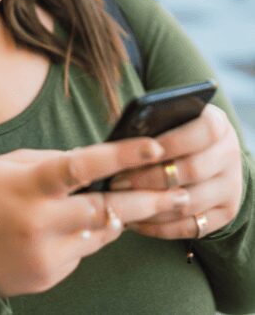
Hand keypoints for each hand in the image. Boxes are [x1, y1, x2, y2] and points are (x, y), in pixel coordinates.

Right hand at [0, 138, 189, 297]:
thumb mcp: (9, 165)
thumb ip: (51, 162)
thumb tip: (93, 162)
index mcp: (29, 184)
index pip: (82, 166)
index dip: (121, 156)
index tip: (154, 148)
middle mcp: (41, 220)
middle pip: (106, 209)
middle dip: (147, 200)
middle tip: (179, 192)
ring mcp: (47, 252)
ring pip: (101, 233)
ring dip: (120, 217)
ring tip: (139, 203)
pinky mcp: (50, 274)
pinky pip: (83, 252)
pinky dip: (88, 236)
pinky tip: (76, 226)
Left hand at [109, 105, 243, 239]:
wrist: (206, 154)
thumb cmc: (173, 131)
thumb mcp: (169, 119)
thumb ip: (152, 124)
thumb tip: (122, 138)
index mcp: (218, 124)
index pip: (202, 131)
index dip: (171, 142)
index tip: (141, 151)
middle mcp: (230, 155)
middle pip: (192, 170)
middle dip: (150, 177)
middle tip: (117, 181)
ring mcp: (230, 187)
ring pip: (189, 203)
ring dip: (151, 206)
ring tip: (120, 203)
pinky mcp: (224, 214)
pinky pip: (190, 227)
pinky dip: (159, 227)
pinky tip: (134, 221)